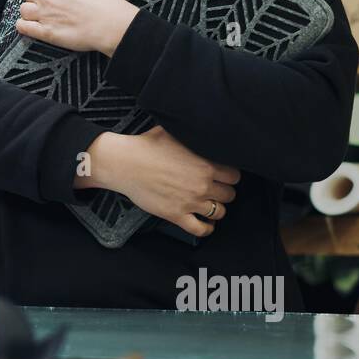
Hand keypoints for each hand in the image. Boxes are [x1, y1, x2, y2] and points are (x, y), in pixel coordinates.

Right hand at [78, 127, 239, 238]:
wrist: (124, 163)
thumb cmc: (146, 146)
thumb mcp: (174, 132)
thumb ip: (193, 135)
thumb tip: (200, 129)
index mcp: (205, 164)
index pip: (234, 176)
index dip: (229, 176)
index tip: (223, 176)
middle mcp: (202, 185)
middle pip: (229, 195)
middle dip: (223, 192)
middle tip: (215, 189)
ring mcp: (190, 202)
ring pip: (219, 212)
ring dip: (216, 209)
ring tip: (210, 205)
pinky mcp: (176, 215)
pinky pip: (200, 229)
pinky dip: (206, 228)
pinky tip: (205, 223)